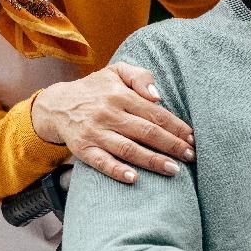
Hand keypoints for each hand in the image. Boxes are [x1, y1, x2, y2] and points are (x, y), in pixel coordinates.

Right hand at [30, 62, 194, 183]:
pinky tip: (134, 178)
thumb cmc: (95, 89)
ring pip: (128, 149)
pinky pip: (101, 162)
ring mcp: (95, 133)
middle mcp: (108, 113)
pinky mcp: (83, 149)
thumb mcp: (116, 72)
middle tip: (190, 156)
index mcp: (119, 94)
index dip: (176, 127)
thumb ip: (140, 77)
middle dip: (171, 146)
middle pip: (146, 132)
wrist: (57, 105)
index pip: (155, 113)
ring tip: (173, 170)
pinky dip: (117, 170)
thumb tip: (158, 97)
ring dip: (152, 160)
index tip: (192, 139)